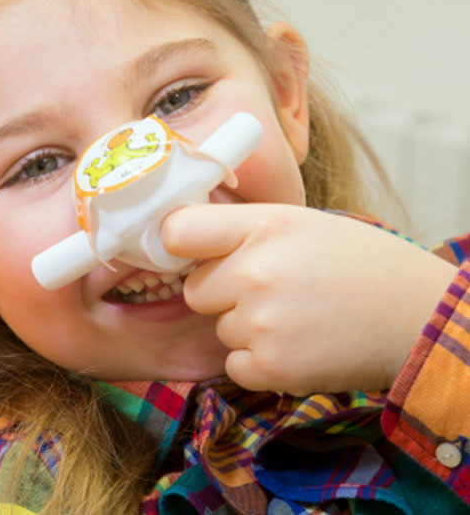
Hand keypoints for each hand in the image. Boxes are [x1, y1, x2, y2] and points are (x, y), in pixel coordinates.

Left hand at [161, 204, 456, 394]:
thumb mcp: (296, 221)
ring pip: (220, 329)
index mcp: (260, 227)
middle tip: (269, 287)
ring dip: (245, 328)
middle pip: (195, 290)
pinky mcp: (272, 368)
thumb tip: (181, 234)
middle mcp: (254, 273)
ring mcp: (261, 323)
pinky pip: (235, 365)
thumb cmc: (354, 260)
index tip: (186, 251)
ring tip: (295, 315)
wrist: (413, 313)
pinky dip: (258, 362)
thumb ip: (238, 226)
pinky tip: (296, 344)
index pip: (178, 231)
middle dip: (221, 292)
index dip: (177, 244)